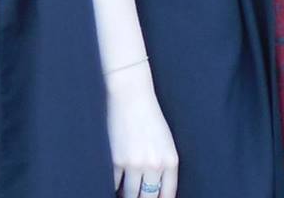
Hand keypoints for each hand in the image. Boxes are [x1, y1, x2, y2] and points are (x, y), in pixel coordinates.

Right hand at [104, 62, 178, 197]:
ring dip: (126, 196)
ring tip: (124, 194)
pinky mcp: (116, 160)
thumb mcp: (165, 142)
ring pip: (130, 194)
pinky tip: (114, 185)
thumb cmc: (150, 118)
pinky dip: (113, 186)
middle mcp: (154, 165)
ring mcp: (134, 164)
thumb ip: (163, 166)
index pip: (167, 194)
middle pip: (148, 197)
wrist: (131, 96)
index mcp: (170, 161)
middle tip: (138, 196)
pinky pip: (114, 184)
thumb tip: (154, 190)